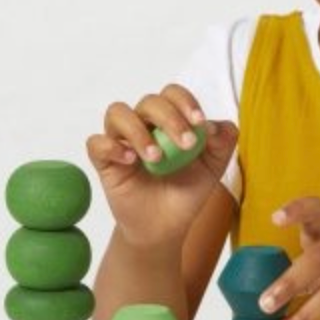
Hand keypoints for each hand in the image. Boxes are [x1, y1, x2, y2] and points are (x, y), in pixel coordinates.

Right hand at [86, 84, 237, 250]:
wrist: (167, 225)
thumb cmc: (187, 190)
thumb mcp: (214, 167)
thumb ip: (223, 141)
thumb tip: (212, 125)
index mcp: (170, 118)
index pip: (173, 93)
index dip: (185, 102)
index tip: (200, 122)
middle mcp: (144, 123)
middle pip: (149, 101)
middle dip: (170, 119)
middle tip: (186, 145)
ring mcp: (122, 139)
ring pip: (117, 113)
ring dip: (138, 131)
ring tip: (156, 158)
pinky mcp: (105, 160)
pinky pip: (96, 143)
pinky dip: (111, 146)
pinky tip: (130, 161)